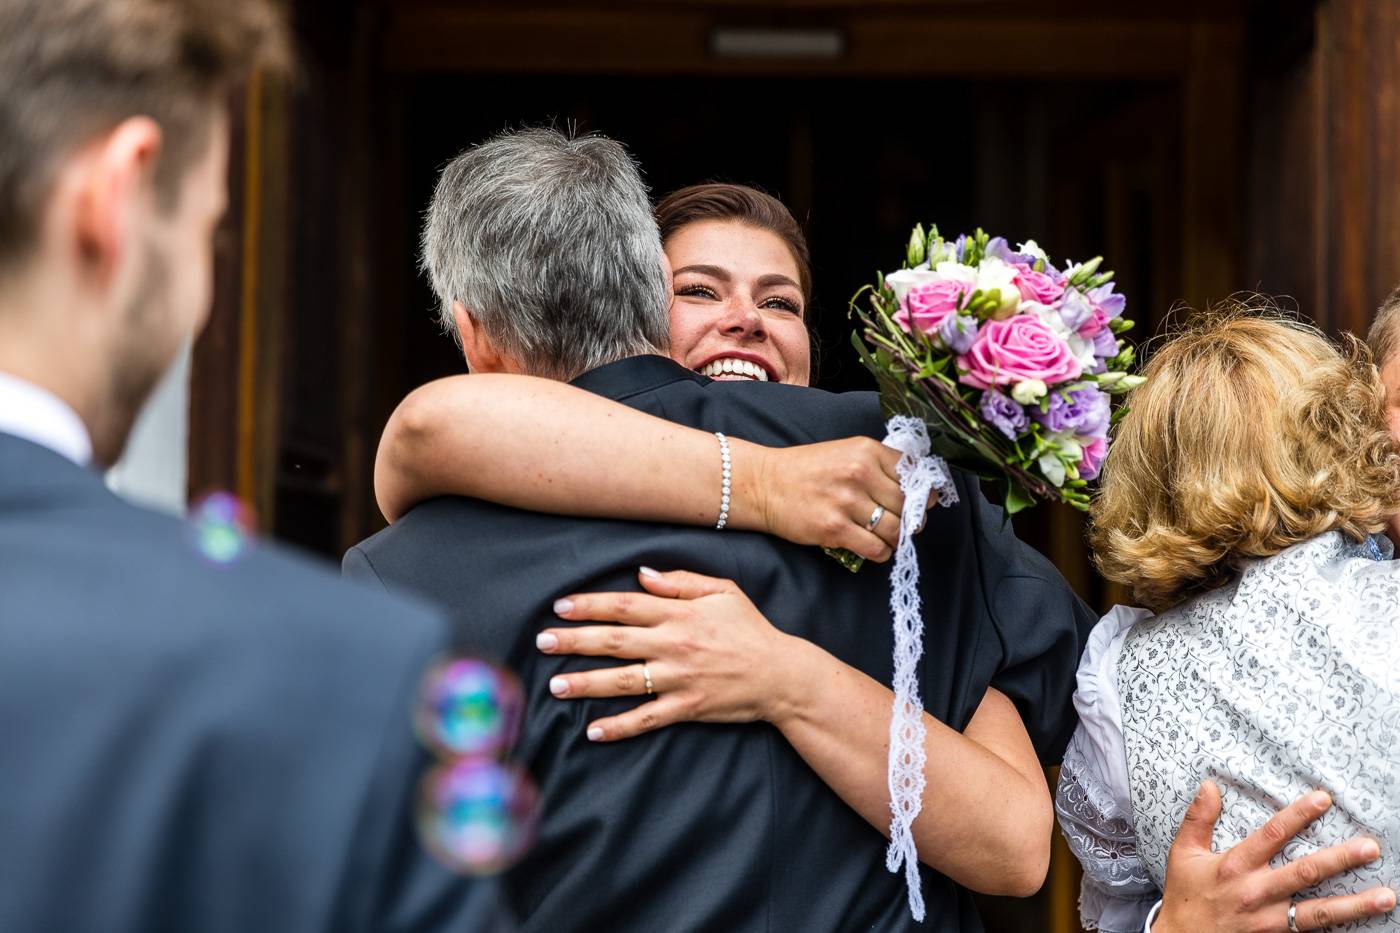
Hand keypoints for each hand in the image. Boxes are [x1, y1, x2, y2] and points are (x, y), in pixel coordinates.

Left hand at [537, 568, 809, 740]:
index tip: (560, 607)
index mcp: (679, 614)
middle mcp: (674, 644)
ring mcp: (679, 678)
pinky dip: (620, 726)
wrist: (782, 674)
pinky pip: (647, 718)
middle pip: (614, 641)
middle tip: (542, 641)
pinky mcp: (687, 707)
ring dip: (586, 683)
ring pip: (624, 680)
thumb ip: (681, 581)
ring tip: (555, 685)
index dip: (590, 606)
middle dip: (574, 641)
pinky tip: (592, 730)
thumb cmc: (752, 629)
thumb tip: (641, 575)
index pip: (625, 606)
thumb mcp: (723, 592)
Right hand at [748, 436, 923, 562]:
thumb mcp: (845, 452)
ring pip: (896, 530)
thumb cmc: (806, 470)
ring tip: (886, 538)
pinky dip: (880, 553)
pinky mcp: (835, 528)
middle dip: (911, 519)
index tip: (919, 503)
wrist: (764, 485)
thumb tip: (916, 490)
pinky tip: (872, 548)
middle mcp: (859, 472)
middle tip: (902, 524)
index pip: (913, 474)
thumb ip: (878, 465)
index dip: (921, 493)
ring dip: (896, 539)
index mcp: (866, 450)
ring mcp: (847, 501)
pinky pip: (876, 548)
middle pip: (908, 504)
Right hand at [1153, 781, 1394, 931]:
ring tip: (1386, 897)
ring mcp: (1269, 920)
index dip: (1299, 815)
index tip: (1324, 798)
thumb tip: (1209, 785)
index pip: (1272, 834)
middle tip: (1370, 848)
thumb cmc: (1185, 895)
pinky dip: (1337, 930)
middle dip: (1340, 860)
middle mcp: (1256, 891)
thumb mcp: (1183, 853)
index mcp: (1234, 865)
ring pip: (1319, 912)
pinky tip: (1361, 924)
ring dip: (1355, 905)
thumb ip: (1198, 818)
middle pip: (1305, 872)